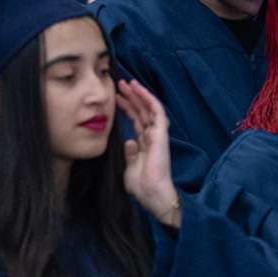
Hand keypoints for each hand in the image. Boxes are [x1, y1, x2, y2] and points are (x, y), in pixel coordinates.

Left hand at [117, 80, 179, 227]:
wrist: (152, 194)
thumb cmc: (142, 187)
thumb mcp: (129, 169)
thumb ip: (130, 155)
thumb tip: (128, 142)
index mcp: (144, 145)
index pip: (135, 121)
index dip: (126, 108)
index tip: (116, 98)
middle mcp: (151, 137)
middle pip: (141, 112)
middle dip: (131, 97)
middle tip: (119, 84)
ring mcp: (157, 134)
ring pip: (148, 108)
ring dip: (138, 94)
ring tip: (127, 82)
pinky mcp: (161, 133)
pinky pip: (156, 111)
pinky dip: (148, 98)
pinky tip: (139, 89)